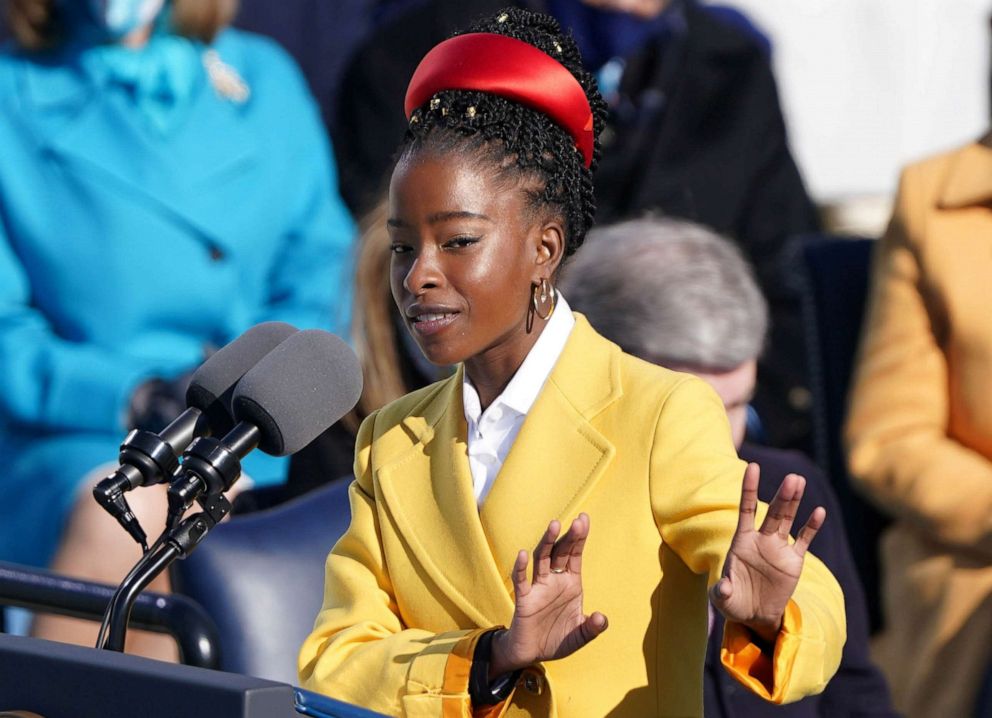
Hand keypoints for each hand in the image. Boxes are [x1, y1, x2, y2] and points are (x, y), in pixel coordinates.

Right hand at [490, 513, 607, 677]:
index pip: (575, 556)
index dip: (579, 538)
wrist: (531, 653)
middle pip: (561, 552)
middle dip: (569, 537)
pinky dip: (520, 567)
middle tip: (578, 521)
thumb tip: (601, 617)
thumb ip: (592, 628)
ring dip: (547, 542)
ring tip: (554, 525)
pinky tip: (522, 554)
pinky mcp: (524, 599)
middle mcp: (554, 581)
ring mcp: (538, 587)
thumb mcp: (580, 636)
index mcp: (570, 584)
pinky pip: (520, 580)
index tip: (584, 519)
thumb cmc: (557, 639)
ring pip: (541, 559)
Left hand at [710, 463, 824, 641]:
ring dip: (794, 502)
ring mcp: (778, 548)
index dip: (749, 488)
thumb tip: (723, 587)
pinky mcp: (793, 561)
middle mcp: (761, 539)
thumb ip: (721, 591)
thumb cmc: (734, 602)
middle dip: (782, 496)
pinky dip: (811, 527)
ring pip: (788, 520)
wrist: (754, 615)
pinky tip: (819, 512)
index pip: (746, 508)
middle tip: (793, 478)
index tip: (752, 466)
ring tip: (799, 481)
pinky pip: (804, 540)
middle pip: (773, 512)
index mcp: (742, 541)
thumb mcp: (723, 599)